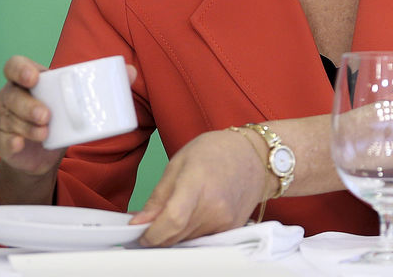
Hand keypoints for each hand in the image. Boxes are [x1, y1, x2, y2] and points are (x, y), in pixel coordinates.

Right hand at [0, 55, 64, 177]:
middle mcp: (9, 96)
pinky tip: (19, 143)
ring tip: (44, 133)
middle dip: (29, 106)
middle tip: (46, 116)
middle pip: (12, 96)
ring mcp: (0, 118)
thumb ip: (76, 91)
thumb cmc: (55, 118)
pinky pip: (2, 140)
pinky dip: (12, 142)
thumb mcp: (65, 102)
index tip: (34, 78)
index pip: (14, 66)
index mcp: (24, 80)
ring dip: (28, 127)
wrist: (41, 153)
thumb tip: (113, 81)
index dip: (21, 70)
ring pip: (9, 120)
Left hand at [132, 129, 268, 245]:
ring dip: (175, 234)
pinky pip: (202, 240)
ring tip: (175, 212)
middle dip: (159, 234)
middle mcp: (214, 206)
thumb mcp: (180, 162)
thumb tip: (139, 222)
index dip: (152, 234)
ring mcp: (224, 220)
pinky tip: (192, 216)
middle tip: (152, 223)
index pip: (172, 221)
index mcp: (197, 183)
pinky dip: (191, 234)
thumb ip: (158, 196)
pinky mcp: (231, 229)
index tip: (140, 233)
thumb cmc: (217, 151)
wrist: (253, 155)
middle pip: (176, 236)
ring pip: (187, 242)